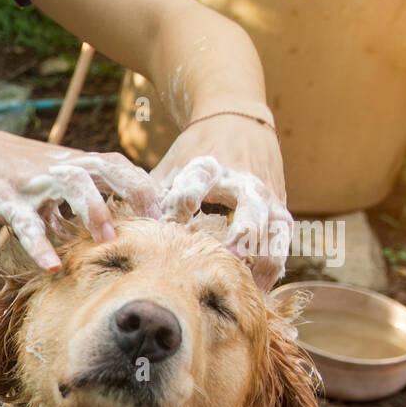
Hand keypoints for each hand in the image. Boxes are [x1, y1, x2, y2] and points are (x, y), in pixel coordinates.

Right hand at [0, 120, 161, 271]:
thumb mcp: (39, 182)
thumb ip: (64, 202)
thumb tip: (87, 231)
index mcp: (68, 162)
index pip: (117, 166)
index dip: (145, 186)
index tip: (170, 213)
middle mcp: (56, 166)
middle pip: (106, 166)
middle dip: (134, 191)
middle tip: (155, 223)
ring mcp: (31, 180)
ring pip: (72, 185)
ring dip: (94, 211)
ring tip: (108, 242)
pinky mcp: (3, 196)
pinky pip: (26, 221)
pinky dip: (40, 245)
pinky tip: (51, 267)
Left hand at [152, 111, 292, 290]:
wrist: (238, 120)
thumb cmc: (196, 150)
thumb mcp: (173, 163)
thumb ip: (153, 193)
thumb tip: (122, 226)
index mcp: (208, 166)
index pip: (197, 182)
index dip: (186, 199)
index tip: (175, 218)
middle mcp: (241, 179)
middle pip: (250, 204)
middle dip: (244, 229)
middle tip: (233, 254)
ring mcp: (265, 192)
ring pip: (273, 224)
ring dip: (265, 253)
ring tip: (253, 284)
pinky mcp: (279, 203)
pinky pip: (283, 236)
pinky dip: (276, 259)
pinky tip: (263, 285)